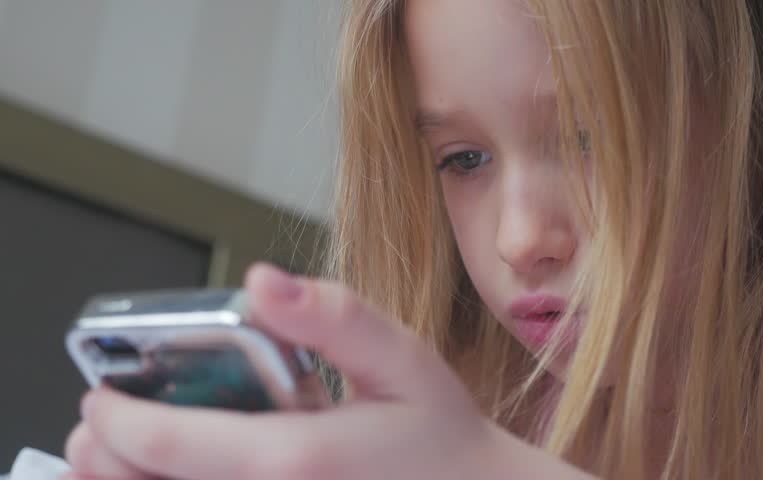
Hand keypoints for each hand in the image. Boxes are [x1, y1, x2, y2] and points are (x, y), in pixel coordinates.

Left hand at [63, 263, 592, 479]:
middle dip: (108, 457)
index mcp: (293, 456)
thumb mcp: (401, 359)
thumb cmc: (439, 434)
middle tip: (98, 424)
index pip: (167, 443)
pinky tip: (175, 474)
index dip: (118, 417)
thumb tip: (262, 281)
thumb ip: (333, 317)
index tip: (100, 396)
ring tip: (114, 455)